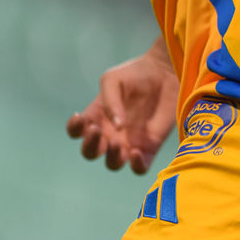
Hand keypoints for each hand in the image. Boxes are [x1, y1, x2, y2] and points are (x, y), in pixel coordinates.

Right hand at [65, 46, 178, 174]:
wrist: (165, 72)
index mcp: (97, 117)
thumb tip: (116, 126)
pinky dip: (135, 166)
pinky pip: (139, 168)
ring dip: (112, 157)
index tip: (81, 119)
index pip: (76, 132)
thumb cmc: (136, 74)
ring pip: (113, 164)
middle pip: (91, 153)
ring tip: (118, 142)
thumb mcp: (114, 80)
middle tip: (98, 131)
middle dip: (90, 146)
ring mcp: (130, 142)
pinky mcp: (150, 147)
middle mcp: (110, 134)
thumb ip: (110, 101)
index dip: (74, 129)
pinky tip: (136, 153)